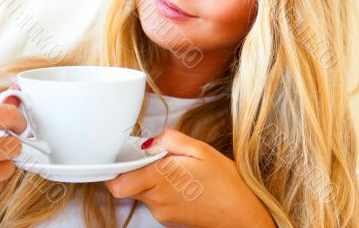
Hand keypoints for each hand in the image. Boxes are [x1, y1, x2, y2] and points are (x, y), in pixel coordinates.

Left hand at [104, 128, 274, 227]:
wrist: (242, 215)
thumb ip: (170, 140)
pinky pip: (154, 201)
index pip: (119, 183)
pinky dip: (160, 189)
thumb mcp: (200, 149)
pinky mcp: (168, 220)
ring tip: (175, 169)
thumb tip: (149, 141)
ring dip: (150, 178)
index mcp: (162, 178)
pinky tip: (181, 182)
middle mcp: (157, 200)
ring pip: (141, 192)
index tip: (126, 156)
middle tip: (155, 157)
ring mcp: (162, 213)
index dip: (116, 169)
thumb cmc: (225, 181)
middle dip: (135, 169)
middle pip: (127, 186)